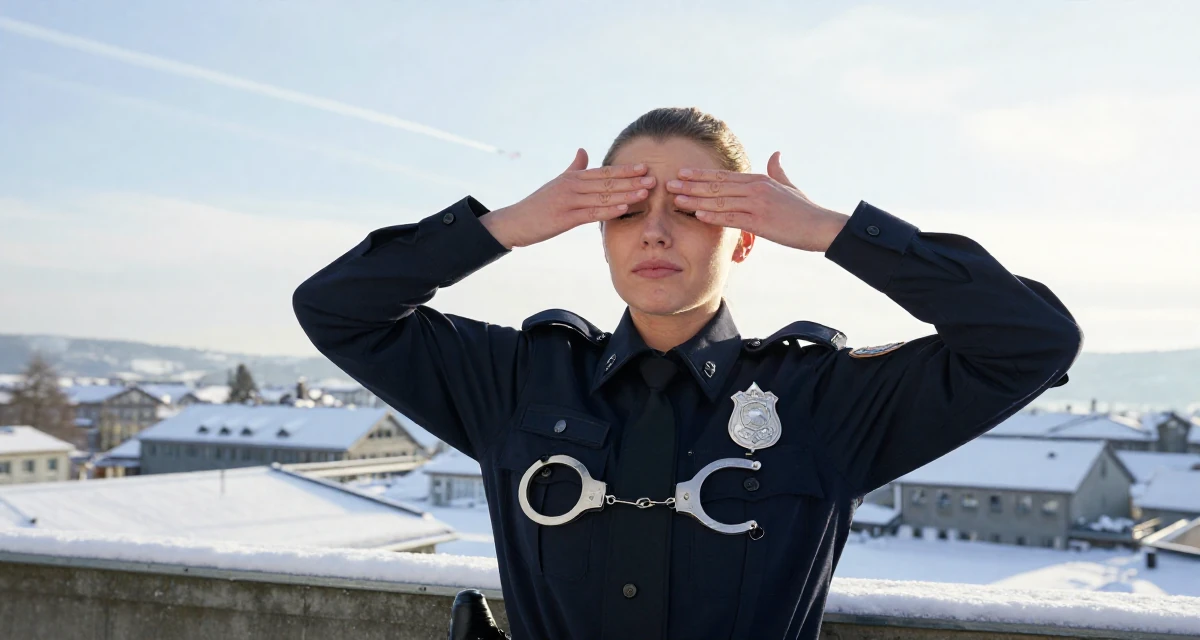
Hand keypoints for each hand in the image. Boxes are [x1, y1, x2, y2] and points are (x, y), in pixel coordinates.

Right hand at [481, 149, 653, 248]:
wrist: (516, 221)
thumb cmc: (538, 204)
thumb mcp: (557, 182)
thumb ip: (574, 168)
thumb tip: (583, 150)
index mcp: (573, 178)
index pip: (604, 172)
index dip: (625, 170)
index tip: (644, 168)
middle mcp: (572, 186)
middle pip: (607, 182)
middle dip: (631, 180)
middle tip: (653, 179)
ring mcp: (568, 201)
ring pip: (602, 196)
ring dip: (625, 194)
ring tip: (645, 193)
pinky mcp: (565, 218)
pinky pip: (591, 213)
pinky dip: (608, 210)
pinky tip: (623, 208)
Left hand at [665, 152, 849, 252]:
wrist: (822, 226)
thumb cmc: (804, 209)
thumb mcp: (788, 185)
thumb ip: (777, 169)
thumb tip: (775, 153)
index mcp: (759, 179)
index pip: (723, 175)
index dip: (701, 174)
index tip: (682, 172)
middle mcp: (755, 188)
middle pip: (717, 185)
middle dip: (691, 184)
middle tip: (668, 183)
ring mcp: (758, 204)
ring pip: (720, 200)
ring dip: (696, 200)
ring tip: (676, 198)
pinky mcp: (761, 222)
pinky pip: (733, 218)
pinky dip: (715, 216)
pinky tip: (698, 215)